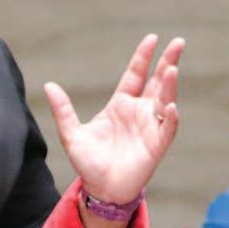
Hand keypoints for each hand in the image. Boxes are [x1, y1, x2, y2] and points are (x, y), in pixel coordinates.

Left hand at [44, 34, 184, 205]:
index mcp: (120, 105)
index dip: (143, 57)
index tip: (152, 39)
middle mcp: (138, 112)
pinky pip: (167, 128)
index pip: (135, 75)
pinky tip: (169, 106)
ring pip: (165, 100)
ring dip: (170, 85)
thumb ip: (63, 110)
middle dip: (168, 62)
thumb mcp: (71, 133)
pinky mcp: (157, 145)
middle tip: (179, 42)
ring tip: (172, 69)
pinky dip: (170, 117)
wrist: (100, 189)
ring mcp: (150, 127)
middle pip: (157, 82)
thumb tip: (49, 85)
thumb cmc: (88, 162)